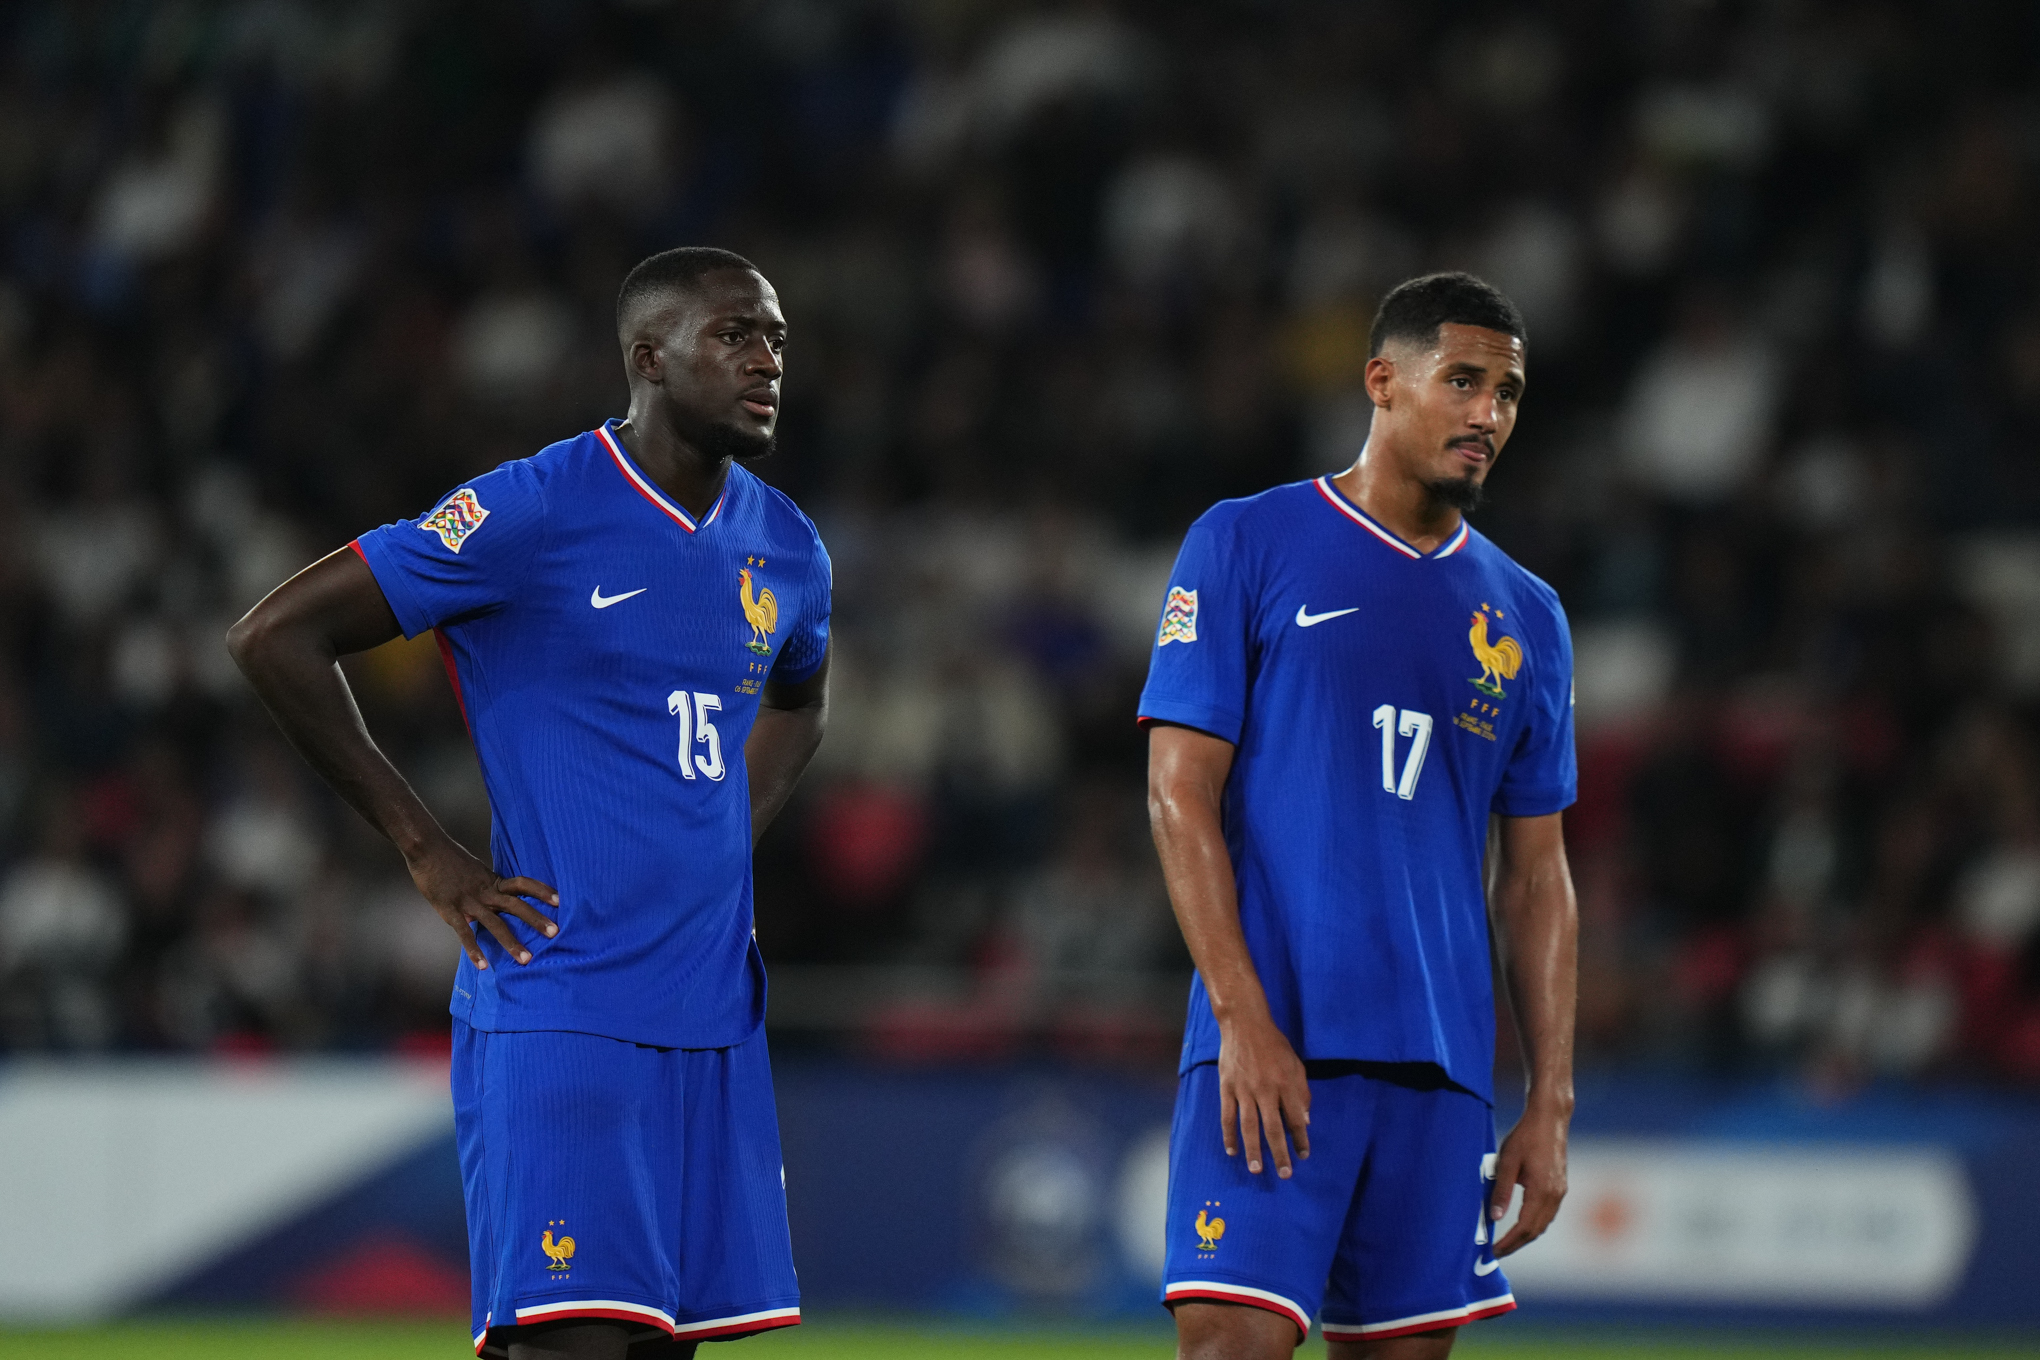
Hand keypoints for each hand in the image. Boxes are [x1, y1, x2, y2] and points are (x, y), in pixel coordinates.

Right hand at [406, 836, 558, 969]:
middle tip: (555, 933)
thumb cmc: (449, 859)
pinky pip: (465, 933)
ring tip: (526, 960)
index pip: (523, 884)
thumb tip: (492, 903)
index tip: (559, 901)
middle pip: (516, 905)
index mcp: (492, 881)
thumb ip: (485, 888)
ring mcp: (469, 901)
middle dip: (536, 920)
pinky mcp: (450, 910)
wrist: (427, 849)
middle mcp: (485, 892)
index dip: (541, 891)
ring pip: (495, 924)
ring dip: (512, 942)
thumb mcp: (475, 871)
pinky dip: (474, 950)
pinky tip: (483, 965)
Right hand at [1216, 1012, 1310, 1177]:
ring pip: (1249, 1126)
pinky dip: (1229, 1135)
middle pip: (1274, 1128)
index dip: (1301, 1139)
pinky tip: (1232, 1150)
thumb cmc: (1274, 1045)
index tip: (1303, 1155)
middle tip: (1285, 1174)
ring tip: (1257, 1169)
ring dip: (1253, 1150)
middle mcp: (1266, 1090)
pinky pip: (1228, 1116)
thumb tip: (1305, 1121)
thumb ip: (1302, 1092)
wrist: (1245, 1024)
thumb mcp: (1296, 1064)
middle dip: (1280, 1153)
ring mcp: (1244, 1090)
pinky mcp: (1227, 1088)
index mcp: (1286, 1084)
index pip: (1296, 1118)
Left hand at [1490, 1099, 1568, 1255]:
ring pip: (1543, 1223)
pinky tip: (1522, 1223)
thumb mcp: (1507, 1162)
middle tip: (1497, 1251)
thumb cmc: (1525, 1137)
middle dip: (1516, 1244)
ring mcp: (1560, 1192)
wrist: (1550, 1119)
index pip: (1524, 1228)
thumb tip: (1494, 1217)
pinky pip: (1548, 1213)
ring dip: (1526, 1235)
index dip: (1509, 1242)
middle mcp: (1554, 1196)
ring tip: (1506, 1241)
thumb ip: (1501, 1191)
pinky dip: (1534, 1223)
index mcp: (1541, 1192)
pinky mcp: (1560, 1186)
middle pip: (1536, 1231)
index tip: (1494, 1251)